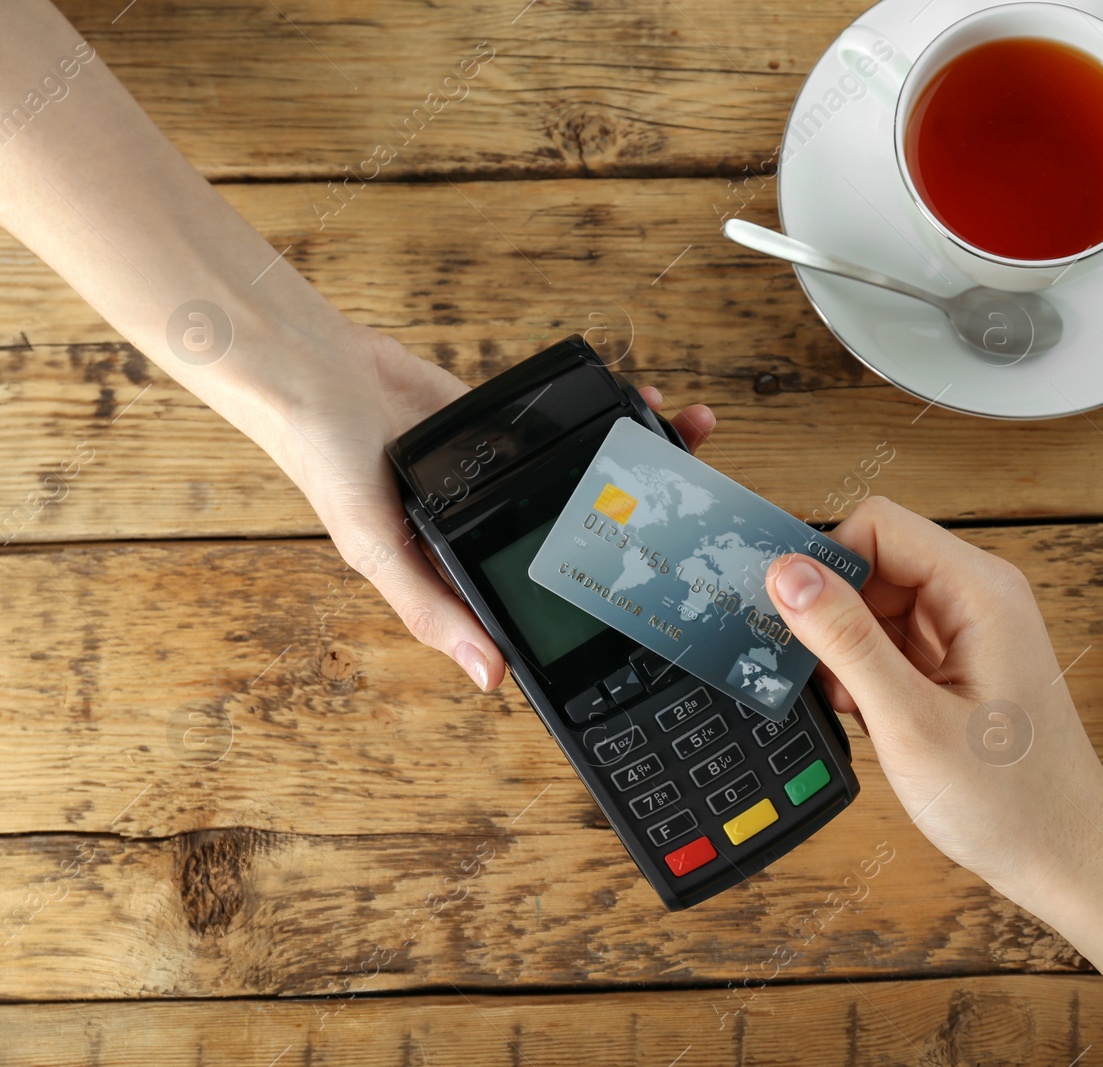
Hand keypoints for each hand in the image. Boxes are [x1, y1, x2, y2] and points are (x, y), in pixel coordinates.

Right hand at [271, 321, 714, 691]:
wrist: (316, 370)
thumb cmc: (329, 464)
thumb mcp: (376, 551)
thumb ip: (430, 610)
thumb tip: (488, 676)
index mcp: (469, 570)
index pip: (549, 600)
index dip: (610, 600)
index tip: (670, 593)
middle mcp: (498, 528)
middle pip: (589, 531)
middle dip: (651, 518)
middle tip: (705, 507)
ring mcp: (512, 478)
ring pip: (595, 476)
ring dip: (646, 459)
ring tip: (695, 442)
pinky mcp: (514, 431)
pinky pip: (575, 428)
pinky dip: (612, 417)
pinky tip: (649, 409)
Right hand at [764, 496, 1102, 901]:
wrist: (1064, 858)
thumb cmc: (1012, 802)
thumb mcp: (910, 722)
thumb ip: (846, 642)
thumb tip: (791, 574)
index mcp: (981, 591)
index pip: (879, 525)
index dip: (828, 565)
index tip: (796, 618)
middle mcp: (980, 596)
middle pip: (875, 561)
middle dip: (836, 615)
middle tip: (828, 679)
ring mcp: (972, 628)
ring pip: (877, 603)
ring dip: (850, 651)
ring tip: (859, 708)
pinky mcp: (961, 659)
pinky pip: (893, 639)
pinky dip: (869, 673)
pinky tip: (874, 716)